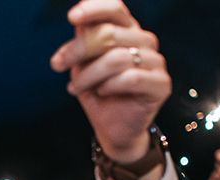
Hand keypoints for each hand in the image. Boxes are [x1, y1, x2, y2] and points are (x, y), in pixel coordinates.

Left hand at [48, 0, 170, 163]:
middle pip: (109, 34)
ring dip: (89, 74)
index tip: (72, 18)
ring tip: (75, 86)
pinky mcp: (161, 84)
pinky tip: (101, 92)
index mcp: (127, 30)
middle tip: (58, 65)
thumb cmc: (97, 91)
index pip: (116, 9)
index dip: (94, 8)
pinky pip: (131, 78)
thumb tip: (79, 21)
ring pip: (117, 58)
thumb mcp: (83, 64)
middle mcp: (145, 41)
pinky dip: (109, 86)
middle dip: (78, 50)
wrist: (112, 127)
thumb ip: (83, 42)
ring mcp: (156, 62)